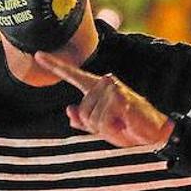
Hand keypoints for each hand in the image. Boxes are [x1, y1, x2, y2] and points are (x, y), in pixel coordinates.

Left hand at [32, 51, 172, 147]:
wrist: (153, 135)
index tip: (38, 55)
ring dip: (105, 128)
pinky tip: (125, 124)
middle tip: (115, 125)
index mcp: (96, 88)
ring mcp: (112, 88)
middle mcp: (103, 83)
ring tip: (121, 124)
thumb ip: (84, 121)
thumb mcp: (101, 128)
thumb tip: (69, 110)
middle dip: (95, 126)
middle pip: (81, 111)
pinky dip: (112, 130)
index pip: (72, 75)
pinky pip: (102, 122)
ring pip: (90, 117)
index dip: (54, 65)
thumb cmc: (128, 130)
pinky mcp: (120, 97)